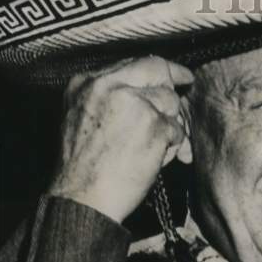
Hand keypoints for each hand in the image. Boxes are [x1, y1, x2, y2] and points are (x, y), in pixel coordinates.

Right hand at [48, 56, 193, 223]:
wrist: (82, 198)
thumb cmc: (84, 169)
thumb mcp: (82, 119)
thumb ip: (110, 98)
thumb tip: (151, 90)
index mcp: (86, 82)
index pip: (133, 63)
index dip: (160, 70)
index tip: (178, 76)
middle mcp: (108, 85)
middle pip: (157, 70)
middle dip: (173, 90)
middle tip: (179, 109)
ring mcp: (132, 102)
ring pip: (170, 101)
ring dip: (172, 126)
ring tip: (160, 148)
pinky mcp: (153, 124)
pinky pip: (176, 129)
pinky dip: (173, 146)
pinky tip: (158, 160)